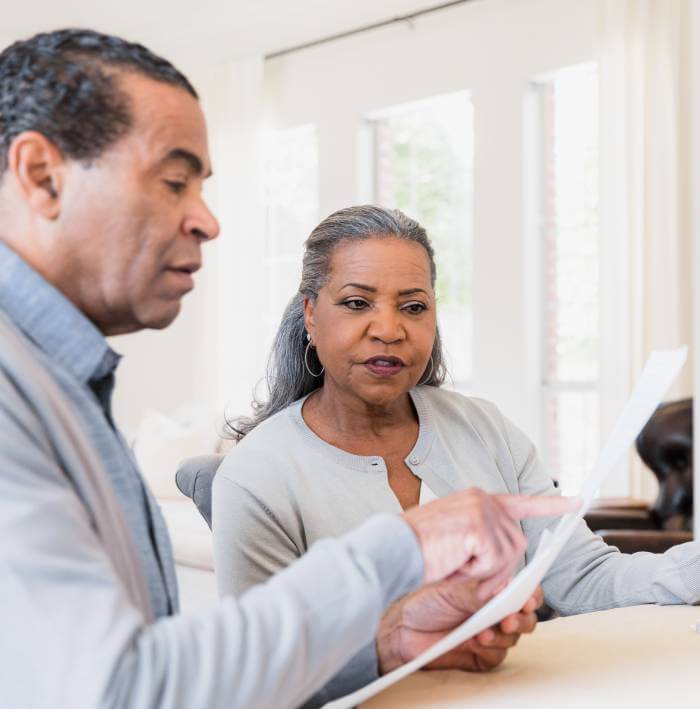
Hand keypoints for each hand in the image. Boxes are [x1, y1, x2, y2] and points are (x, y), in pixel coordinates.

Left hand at [377, 581, 543, 673]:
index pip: (522, 591)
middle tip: (508, 619)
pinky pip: (498, 655)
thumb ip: (479, 592)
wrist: (404, 628)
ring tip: (483, 631)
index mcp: (491, 590)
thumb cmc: (426, 601)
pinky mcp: (482, 655)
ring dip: (503, 635)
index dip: (531, 595)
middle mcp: (495, 611)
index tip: (527, 599)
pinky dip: (490, 649)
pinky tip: (476, 642)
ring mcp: (491, 633)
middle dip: (521, 619)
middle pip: (526, 617)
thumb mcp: (452, 590)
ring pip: (514, 638)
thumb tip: (504, 588)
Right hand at [402, 488, 577, 596]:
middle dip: (498, 567)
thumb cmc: (417, 551)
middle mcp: (483, 499)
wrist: (392, 550)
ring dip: (484, 571)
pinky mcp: (480, 527)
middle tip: (464, 570)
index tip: (578, 502)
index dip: (549, 505)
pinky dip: (477, 572)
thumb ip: (485, 547)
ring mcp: (482, 511)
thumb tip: (511, 572)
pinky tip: (453, 563)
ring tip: (453, 563)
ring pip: (508, 556)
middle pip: (516, 543)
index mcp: (476, 500)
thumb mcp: (457, 545)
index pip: (520, 502)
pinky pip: (496, 563)